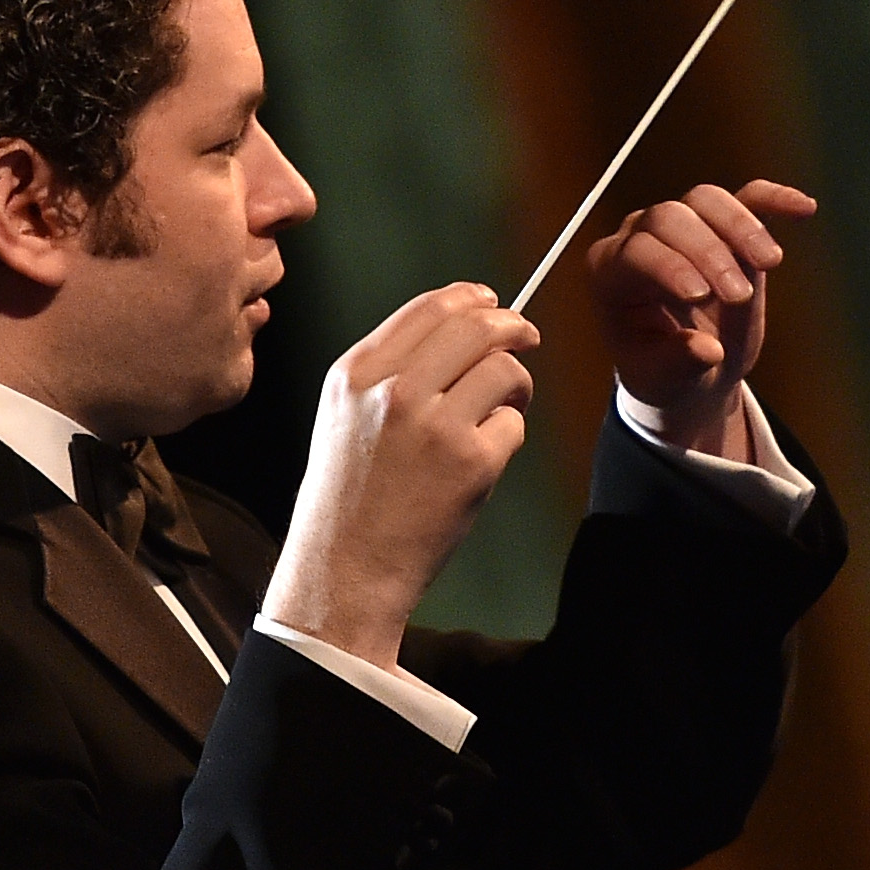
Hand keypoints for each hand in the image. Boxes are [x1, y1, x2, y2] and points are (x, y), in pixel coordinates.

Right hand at [262, 283, 538, 670]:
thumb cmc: (346, 499)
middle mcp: (393, 390)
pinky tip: (483, 458)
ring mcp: (435, 425)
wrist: (343, 571)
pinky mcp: (470, 463)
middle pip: (476, 326)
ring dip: (516, 385)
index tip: (493, 304)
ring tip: (504, 407)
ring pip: (504, 370)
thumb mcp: (342, 416)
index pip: (429, 308)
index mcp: (356, 373)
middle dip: (512, 326)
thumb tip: (459, 332)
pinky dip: (507, 437)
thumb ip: (389, 372)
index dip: (472, 298)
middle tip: (527, 337)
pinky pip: (513, 425)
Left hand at [587, 180, 812, 459]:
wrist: (688, 370)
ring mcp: (682, 227)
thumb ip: (678, 363)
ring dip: (741, 227)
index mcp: (610, 274)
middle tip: (739, 297)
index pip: (636, 251)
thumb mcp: (663, 380)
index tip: (701, 296)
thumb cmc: (663, 373)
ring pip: (707, 201)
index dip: (669, 267)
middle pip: (671, 217)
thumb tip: (706, 350)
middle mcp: (639, 238)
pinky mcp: (724, 227)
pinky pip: (747, 198)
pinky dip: (774, 199)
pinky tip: (803, 209)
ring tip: (771, 263)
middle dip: (708, 252)